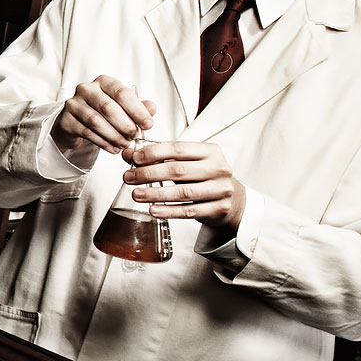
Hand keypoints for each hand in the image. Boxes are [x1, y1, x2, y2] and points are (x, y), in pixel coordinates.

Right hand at [52, 75, 156, 154]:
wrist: (76, 121)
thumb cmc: (102, 111)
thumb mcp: (122, 107)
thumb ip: (138, 107)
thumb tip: (152, 108)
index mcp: (104, 82)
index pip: (122, 92)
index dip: (137, 110)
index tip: (148, 124)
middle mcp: (86, 89)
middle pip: (108, 107)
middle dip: (125, 124)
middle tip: (134, 136)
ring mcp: (74, 104)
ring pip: (96, 121)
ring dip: (114, 136)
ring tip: (124, 144)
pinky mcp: (67, 120)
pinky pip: (87, 133)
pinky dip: (103, 143)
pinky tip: (113, 148)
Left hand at [126, 139, 246, 239]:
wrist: (232, 198)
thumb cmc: (204, 176)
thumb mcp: (186, 161)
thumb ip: (159, 156)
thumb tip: (129, 154)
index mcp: (210, 151)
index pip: (178, 148)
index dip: (154, 153)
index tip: (135, 158)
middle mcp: (218, 169)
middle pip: (178, 170)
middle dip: (149, 174)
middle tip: (129, 177)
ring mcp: (220, 190)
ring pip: (183, 192)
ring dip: (155, 194)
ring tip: (136, 194)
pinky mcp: (218, 209)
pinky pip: (189, 211)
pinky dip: (169, 211)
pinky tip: (153, 209)